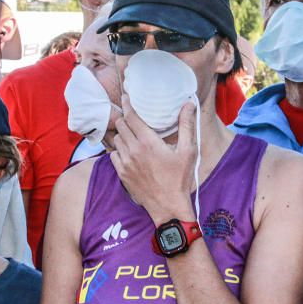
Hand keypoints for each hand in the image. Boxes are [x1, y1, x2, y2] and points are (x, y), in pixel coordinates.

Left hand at [110, 95, 197, 224]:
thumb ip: (187, 125)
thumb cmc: (180, 179)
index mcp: (148, 142)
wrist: (168, 206)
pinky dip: (119, 150)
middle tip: (132, 116)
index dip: (127, 104)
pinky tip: (129, 151)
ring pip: (116, 139)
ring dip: (123, 134)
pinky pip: (113, 155)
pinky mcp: (122, 174)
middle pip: (121, 125)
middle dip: (125, 118)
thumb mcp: (188, 151)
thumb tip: (188, 104)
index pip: (131, 116)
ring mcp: (125, 163)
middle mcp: (133, 150)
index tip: (126, 97)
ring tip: (132, 134)